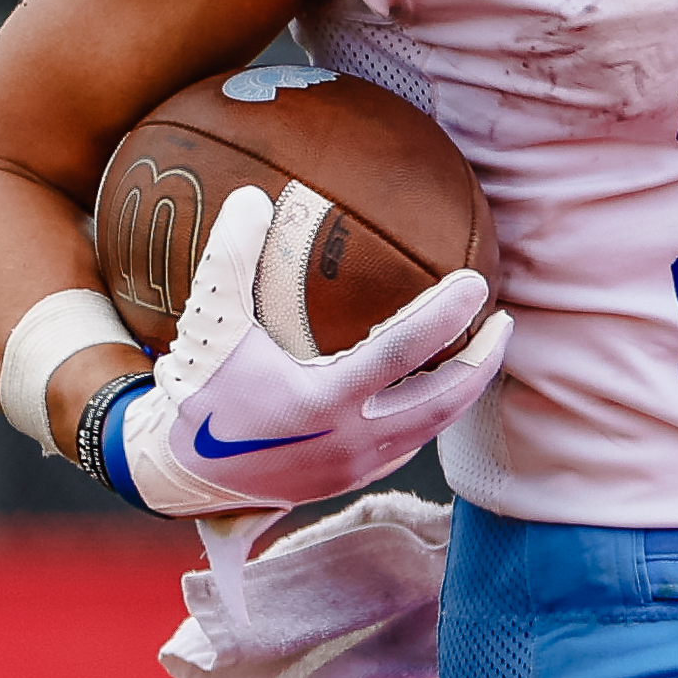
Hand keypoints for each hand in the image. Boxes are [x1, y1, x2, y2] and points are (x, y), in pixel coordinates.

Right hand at [110, 182, 510, 514]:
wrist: (173, 473)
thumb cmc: (195, 393)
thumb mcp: (209, 321)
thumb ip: (230, 258)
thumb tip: (251, 196)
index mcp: (323, 400)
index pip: (403, 353)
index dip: (446, 317)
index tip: (478, 285)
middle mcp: (348, 441)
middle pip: (442, 403)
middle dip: (482, 362)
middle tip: (504, 321)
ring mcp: (351, 467)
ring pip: (429, 430)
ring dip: (462, 392)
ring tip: (482, 354)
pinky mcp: (345, 481)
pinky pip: (405, 446)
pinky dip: (430, 416)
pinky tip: (432, 391)